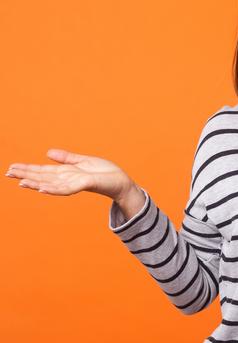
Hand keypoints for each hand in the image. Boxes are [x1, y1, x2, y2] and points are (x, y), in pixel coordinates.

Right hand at [5, 148, 134, 199]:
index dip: (28, 169)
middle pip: (43, 177)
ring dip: (35, 183)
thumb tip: (48, 153)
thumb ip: (66, 158)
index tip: (12, 167)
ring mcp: (75, 183)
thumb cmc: (105, 172)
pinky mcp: (84, 184)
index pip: (43, 171)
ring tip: (21, 182)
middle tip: (8, 173)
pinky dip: (53, 188)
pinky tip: (41, 188)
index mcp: (66, 172)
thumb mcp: (83, 162)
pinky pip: (66, 188)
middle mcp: (68, 179)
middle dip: (26, 175)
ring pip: (51, 184)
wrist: (121, 181)